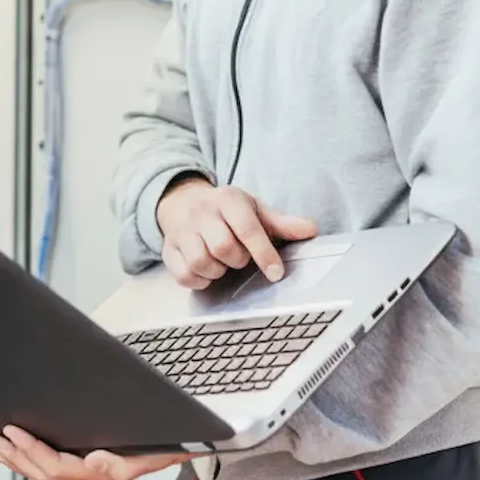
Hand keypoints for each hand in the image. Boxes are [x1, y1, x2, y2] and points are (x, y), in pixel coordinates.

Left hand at [0, 425, 193, 479]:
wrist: (180, 444)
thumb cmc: (163, 443)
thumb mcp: (148, 450)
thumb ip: (120, 460)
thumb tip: (94, 461)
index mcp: (103, 470)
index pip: (60, 465)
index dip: (35, 451)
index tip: (16, 433)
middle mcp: (92, 474)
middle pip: (46, 472)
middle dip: (17, 455)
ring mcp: (87, 471)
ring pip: (45, 474)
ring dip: (18, 459)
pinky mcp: (84, 464)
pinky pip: (51, 469)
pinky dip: (29, 461)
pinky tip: (15, 453)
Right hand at [156, 176, 317, 288]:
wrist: (181, 202)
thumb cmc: (225, 210)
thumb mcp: (254, 210)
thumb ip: (282, 222)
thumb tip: (311, 230)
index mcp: (228, 200)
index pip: (247, 228)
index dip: (264, 253)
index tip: (276, 273)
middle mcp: (202, 213)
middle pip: (223, 247)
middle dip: (237, 260)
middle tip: (240, 257)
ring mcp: (182, 231)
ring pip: (201, 262)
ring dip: (217, 270)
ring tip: (222, 263)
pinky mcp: (169, 250)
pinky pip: (183, 275)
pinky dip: (199, 280)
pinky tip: (206, 271)